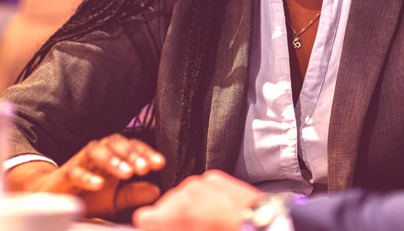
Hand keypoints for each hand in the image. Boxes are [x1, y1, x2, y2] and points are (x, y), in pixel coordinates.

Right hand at [8, 134, 164, 217]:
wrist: (55, 199)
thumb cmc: (88, 195)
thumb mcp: (115, 198)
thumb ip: (134, 193)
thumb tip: (156, 191)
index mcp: (113, 155)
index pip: (132, 147)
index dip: (146, 153)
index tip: (160, 163)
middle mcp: (98, 153)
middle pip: (115, 143)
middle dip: (132, 154)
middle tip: (145, 168)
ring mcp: (81, 162)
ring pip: (96, 151)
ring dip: (113, 160)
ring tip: (127, 173)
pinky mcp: (64, 175)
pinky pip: (75, 171)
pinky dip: (87, 177)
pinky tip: (100, 184)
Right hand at [134, 170, 261, 230]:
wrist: (259, 225)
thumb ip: (172, 228)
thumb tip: (164, 225)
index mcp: (172, 215)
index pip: (144, 218)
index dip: (152, 226)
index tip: (161, 229)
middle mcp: (181, 195)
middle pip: (164, 207)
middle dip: (172, 219)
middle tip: (187, 228)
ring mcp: (198, 183)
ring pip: (182, 196)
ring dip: (189, 208)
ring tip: (205, 222)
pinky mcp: (214, 177)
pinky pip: (200, 188)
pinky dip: (204, 199)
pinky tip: (216, 211)